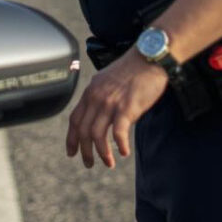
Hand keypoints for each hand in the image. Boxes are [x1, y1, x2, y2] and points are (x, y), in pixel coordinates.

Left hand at [65, 50, 167, 168]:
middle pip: (83, 131)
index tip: (71, 152)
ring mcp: (110, 103)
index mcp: (91, 92)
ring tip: (108, 163)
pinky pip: (118, 133)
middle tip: (88, 164)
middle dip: (84, 151)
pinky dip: (119, 145)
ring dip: (102, 153)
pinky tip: (124, 152)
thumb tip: (101, 115)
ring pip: (97, 135)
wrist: (150, 57)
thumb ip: (101, 96)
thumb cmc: (133, 69)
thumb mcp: (108, 80)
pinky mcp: (127, 107)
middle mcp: (96, 98)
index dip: (71, 138)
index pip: (74, 120)